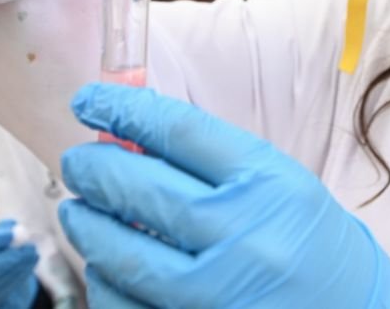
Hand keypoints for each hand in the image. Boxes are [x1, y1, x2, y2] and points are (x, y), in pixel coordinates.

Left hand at [59, 83, 389, 308]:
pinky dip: (105, 282)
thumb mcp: (280, 182)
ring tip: (78, 208)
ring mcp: (219, 293)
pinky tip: (104, 264)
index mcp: (269, 182)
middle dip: (93, 167)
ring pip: (123, 254)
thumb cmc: (312, 242)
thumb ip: (214, 161)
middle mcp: (245, 235)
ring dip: (87, 225)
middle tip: (77, 160)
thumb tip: (133, 137)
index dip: (123, 109)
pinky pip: (126, 306)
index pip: (179, 131)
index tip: (90, 101)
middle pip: (142, 188)